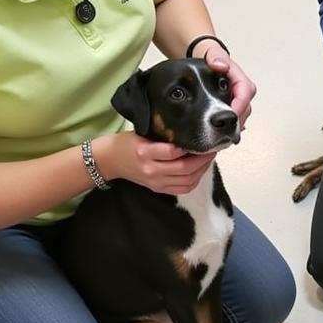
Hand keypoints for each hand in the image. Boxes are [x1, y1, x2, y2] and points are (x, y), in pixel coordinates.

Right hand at [102, 131, 216, 194]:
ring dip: (202, 170)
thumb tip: (189, 133)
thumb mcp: (142, 133)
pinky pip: (183, 189)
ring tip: (209, 159)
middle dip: (203, 159)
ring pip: (187, 180)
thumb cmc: (127, 143)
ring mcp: (155, 182)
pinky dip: (195, 180)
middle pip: (184, 168)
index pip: (173, 152)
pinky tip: (200, 170)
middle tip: (212, 149)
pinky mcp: (158, 189)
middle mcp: (151, 169)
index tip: (202, 139)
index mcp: (145, 152)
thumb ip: (163, 136)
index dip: (191, 147)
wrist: (110, 161)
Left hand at [204, 48, 254, 127]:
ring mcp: (240, 101)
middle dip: (235, 121)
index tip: (229, 117)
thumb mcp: (214, 54)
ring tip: (219, 136)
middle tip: (222, 130)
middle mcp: (244, 92)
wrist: (210, 62)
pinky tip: (220, 134)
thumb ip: (216, 57)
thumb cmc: (214, 59)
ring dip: (232, 127)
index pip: (245, 94)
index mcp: (241, 81)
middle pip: (245, 109)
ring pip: (241, 117)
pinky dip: (229, 128)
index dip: (238, 107)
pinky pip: (236, 120)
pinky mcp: (235, 108)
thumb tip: (221, 65)